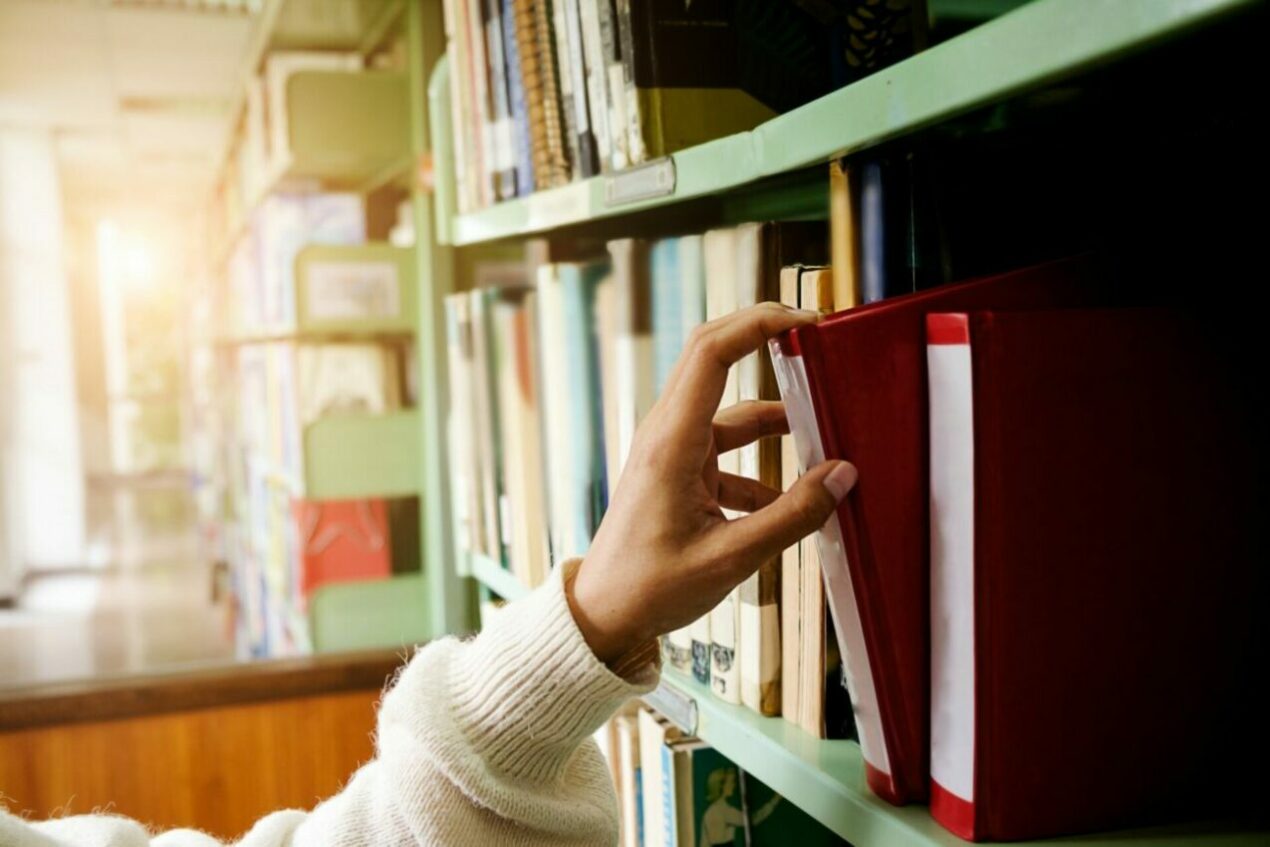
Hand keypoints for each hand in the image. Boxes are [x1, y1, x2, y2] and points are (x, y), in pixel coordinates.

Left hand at [568, 303, 857, 664]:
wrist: (604, 616)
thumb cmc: (651, 588)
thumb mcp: (731, 558)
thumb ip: (793, 516)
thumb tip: (844, 476)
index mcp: (671, 442)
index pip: (712, 352)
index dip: (757, 324)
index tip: (804, 322)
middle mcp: (668, 434)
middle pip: (715, 360)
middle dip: (766, 344)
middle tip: (818, 344)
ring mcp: (672, 452)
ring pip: (731, 414)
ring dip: (775, 421)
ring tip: (825, 436)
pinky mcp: (678, 473)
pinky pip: (727, 451)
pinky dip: (762, 466)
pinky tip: (791, 501)